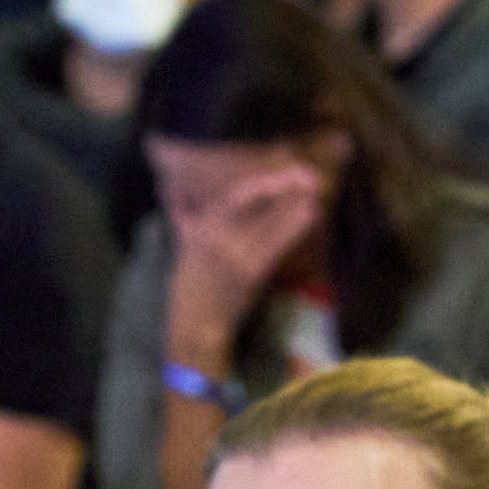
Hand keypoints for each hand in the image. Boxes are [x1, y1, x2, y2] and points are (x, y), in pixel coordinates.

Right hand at [163, 160, 327, 361]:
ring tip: (316, 186)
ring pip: (268, 218)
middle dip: (281, 182)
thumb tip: (171, 188)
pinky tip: (311, 213)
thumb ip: (182, 215)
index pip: (234, 194)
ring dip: (294, 201)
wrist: (195, 324)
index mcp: (202, 227)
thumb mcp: (182, 246)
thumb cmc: (190, 286)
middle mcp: (217, 235)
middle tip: (307, 172)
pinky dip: (295, 225)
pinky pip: (276, 243)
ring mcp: (235, 253)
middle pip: (253, 199)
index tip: (282, 164)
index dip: (261, 178)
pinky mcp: (250, 272)